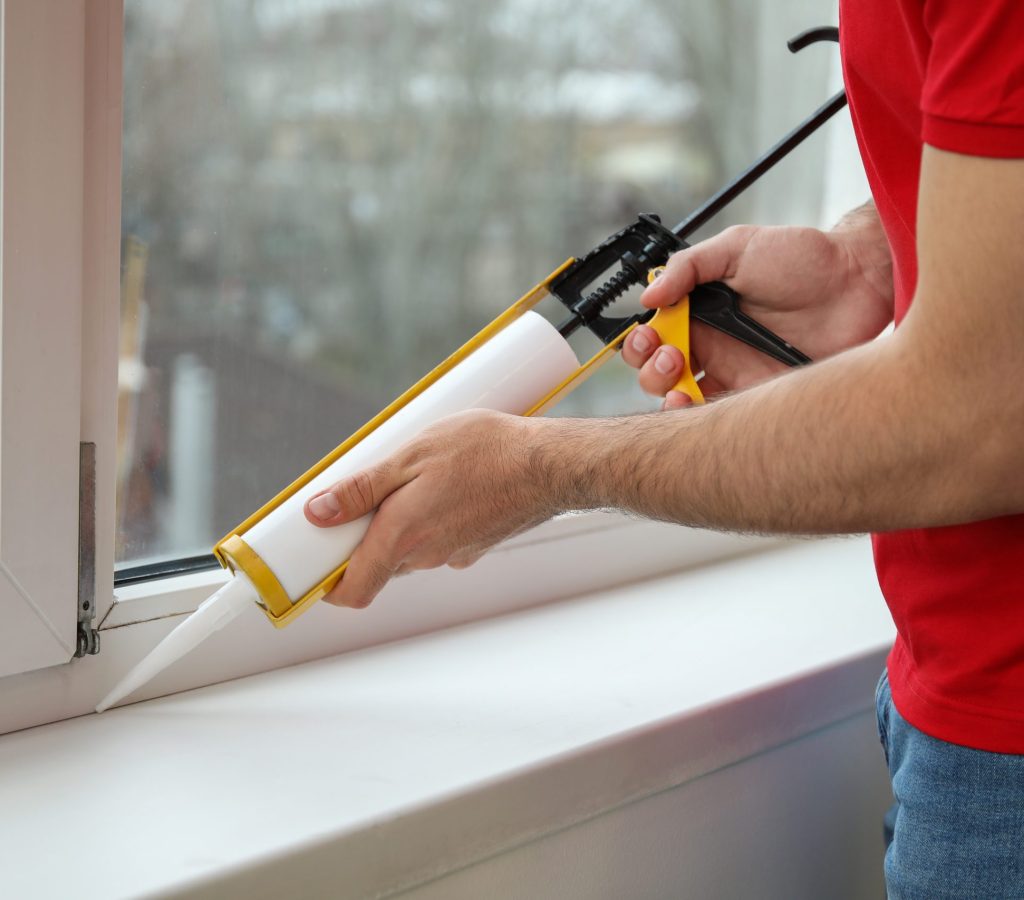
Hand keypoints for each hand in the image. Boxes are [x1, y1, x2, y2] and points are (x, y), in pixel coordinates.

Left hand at [302, 410, 553, 608]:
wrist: (551, 465)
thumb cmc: (485, 452)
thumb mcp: (411, 454)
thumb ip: (362, 488)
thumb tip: (318, 512)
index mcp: (402, 537)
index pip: (353, 590)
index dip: (328, 585)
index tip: (315, 563)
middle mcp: (426, 556)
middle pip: (379, 561)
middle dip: (368, 532)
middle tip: (370, 489)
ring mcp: (454, 555)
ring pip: (411, 547)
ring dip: (404, 520)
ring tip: (417, 474)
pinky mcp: (476, 546)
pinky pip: (440, 538)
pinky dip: (434, 518)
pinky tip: (450, 483)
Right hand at [622, 211, 893, 408]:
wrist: (858, 280)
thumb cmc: (802, 258)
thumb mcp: (738, 247)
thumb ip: (688, 267)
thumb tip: (648, 296)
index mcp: (699, 311)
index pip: (654, 335)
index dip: (640, 341)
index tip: (650, 335)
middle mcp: (712, 345)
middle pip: (658, 372)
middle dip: (650, 369)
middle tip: (672, 355)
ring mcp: (734, 373)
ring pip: (682, 400)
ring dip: (667, 396)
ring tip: (679, 381)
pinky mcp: (760, 395)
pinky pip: (721, 417)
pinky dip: (700, 419)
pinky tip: (696, 406)